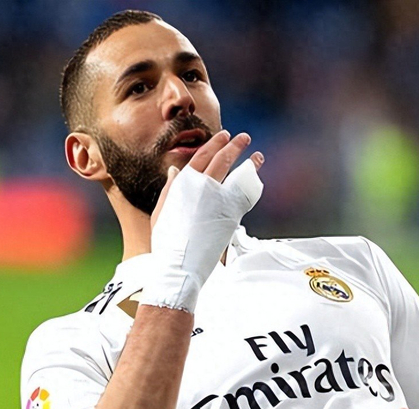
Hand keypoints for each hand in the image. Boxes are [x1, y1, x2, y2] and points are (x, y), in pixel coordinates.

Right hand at [142, 130, 263, 312]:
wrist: (179, 264)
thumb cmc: (166, 242)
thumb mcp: (161, 211)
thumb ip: (171, 188)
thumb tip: (176, 170)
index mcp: (183, 183)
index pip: (202, 155)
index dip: (215, 144)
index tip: (224, 136)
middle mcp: (202, 186)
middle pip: (223, 158)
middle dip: (235, 145)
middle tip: (244, 137)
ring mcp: (219, 198)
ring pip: (238, 172)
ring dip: (250, 162)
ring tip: (258, 155)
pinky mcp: (232, 213)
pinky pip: (247, 193)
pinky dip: (253, 183)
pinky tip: (257, 179)